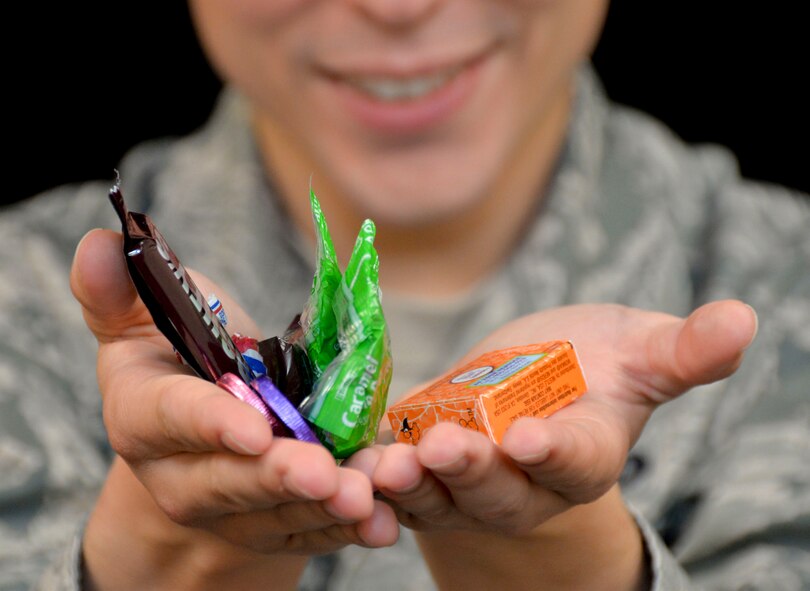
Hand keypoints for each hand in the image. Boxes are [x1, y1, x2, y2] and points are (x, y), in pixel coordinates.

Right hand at [71, 230, 397, 588]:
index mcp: (143, 418)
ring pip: (281, 511)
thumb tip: (97, 243)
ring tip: (369, 498)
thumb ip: (119, 292)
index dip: (212, 424)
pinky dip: (350, 525)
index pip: (172, 419)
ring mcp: (233, 507)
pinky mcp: (276, 522)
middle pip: (230, 482)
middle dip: (279, 478)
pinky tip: (384, 520)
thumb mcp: (142, 320)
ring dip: (327, 508)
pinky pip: (313, 527)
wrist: (206, 424)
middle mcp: (182, 476)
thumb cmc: (177, 356)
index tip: (254, 430)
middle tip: (325, 476)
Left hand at [351, 302, 756, 534]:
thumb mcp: (639, 353)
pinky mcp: (419, 460)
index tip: (530, 439)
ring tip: (385, 462)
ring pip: (437, 493)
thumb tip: (744, 318)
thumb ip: (682, 351)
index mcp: (580, 453)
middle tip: (444, 449)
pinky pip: (393, 475)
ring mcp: (466, 479)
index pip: (572, 462)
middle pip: (498, 487)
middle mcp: (522, 480)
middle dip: (472, 470)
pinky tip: (342, 459)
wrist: (533, 382)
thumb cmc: (595, 366)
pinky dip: (369, 472)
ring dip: (410, 481)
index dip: (553, 453)